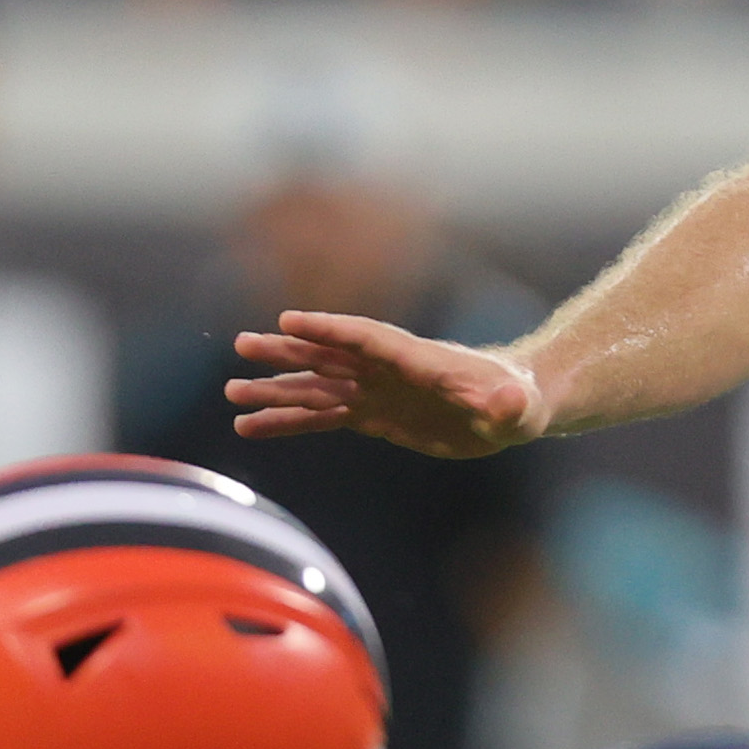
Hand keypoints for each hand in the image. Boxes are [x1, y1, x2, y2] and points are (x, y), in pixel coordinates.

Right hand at [225, 311, 544, 457]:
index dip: (331, 330)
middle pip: (331, 356)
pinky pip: (323, 416)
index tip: (290, 322)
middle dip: (289, 352)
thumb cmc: (516, 400)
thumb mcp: (514, 406)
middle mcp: (388, 370)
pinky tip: (251, 426)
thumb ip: (505, 404)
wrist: (511, 408)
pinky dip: (288, 421)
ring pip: (318, 387)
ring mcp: (376, 391)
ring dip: (277, 389)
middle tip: (242, 346)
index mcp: (417, 360)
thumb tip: (507, 404)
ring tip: (233, 392)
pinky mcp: (373, 415)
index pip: (367, 339)